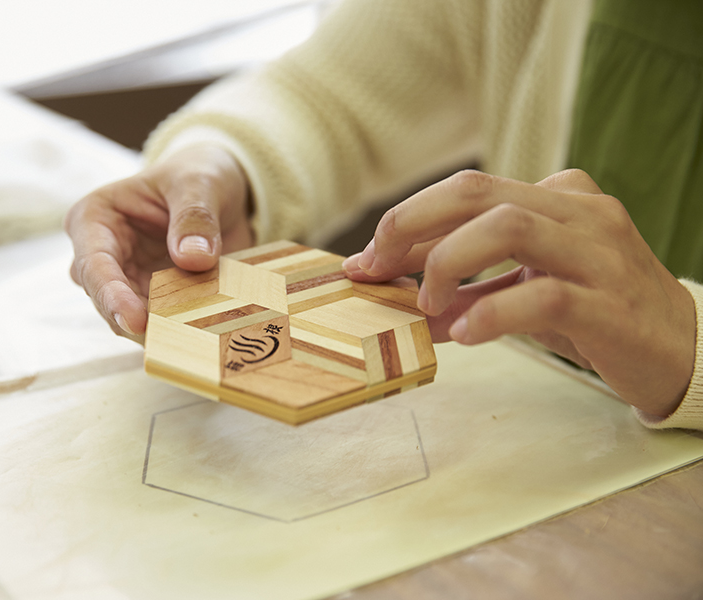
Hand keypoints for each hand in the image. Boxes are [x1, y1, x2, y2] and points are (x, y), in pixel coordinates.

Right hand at [65, 145, 253, 339]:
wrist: (220, 193)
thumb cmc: (198, 177)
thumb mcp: (200, 183)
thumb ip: (195, 217)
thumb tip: (192, 257)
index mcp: (95, 219)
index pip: (94, 264)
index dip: (112, 296)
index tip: (136, 321)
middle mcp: (100, 256)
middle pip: (106, 300)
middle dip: (135, 321)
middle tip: (171, 340)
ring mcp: (125, 282)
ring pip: (129, 320)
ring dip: (159, 329)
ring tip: (192, 336)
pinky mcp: (151, 301)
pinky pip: (159, 324)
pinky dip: (177, 330)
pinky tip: (200, 334)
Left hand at [343, 169, 695, 416]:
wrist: (682, 349)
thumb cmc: (595, 313)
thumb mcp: (523, 291)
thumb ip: (467, 291)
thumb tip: (399, 303)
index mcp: (555, 198)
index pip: (465, 191)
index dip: (405, 221)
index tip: (367, 260)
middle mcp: (578, 212)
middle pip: (477, 191)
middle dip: (411, 226)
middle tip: (378, 270)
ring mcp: (599, 252)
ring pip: (508, 226)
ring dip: (448, 264)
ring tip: (426, 305)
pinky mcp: (610, 303)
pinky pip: (543, 296)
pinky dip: (492, 314)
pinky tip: (468, 336)